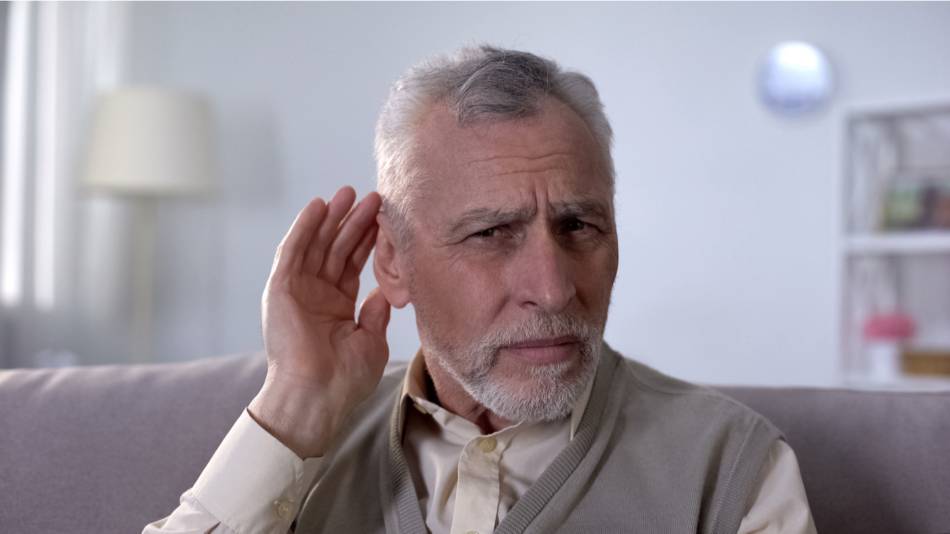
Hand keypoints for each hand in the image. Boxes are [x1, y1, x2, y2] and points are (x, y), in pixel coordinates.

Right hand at [249, 186, 390, 457]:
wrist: (317, 397)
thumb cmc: (344, 380)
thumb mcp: (371, 342)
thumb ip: (376, 313)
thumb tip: (386, 292)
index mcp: (336, 308)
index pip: (353, 265)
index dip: (367, 240)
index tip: (385, 218)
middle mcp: (316, 295)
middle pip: (336, 249)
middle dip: (353, 222)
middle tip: (372, 196)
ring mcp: (297, 291)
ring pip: (316, 244)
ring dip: (331, 218)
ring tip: (349, 193)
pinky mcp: (280, 289)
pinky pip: (293, 251)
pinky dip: (304, 227)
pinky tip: (318, 206)